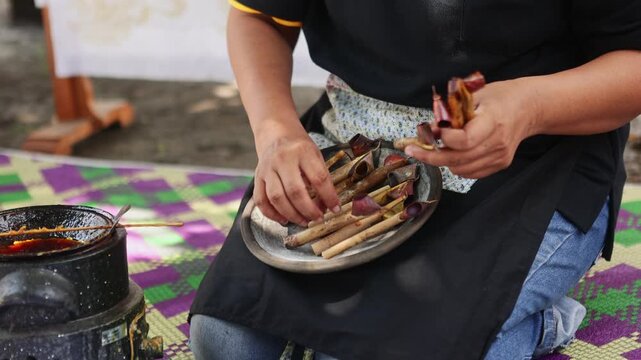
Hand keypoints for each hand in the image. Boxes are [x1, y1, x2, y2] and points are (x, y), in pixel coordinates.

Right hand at [253, 126, 339, 225]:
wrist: (275, 133)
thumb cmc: (299, 147)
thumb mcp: (315, 154)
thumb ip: (320, 177)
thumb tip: (326, 205)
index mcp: (303, 151)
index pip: (318, 178)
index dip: (328, 197)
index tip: (335, 208)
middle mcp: (283, 159)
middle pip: (295, 191)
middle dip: (309, 210)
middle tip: (318, 219)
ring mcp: (267, 168)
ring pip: (277, 198)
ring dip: (291, 215)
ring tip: (303, 221)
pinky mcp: (257, 177)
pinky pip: (261, 200)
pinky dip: (272, 214)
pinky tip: (284, 219)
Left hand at [405, 78, 538, 178]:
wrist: (529, 108)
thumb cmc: (501, 97)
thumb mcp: (475, 95)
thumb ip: (452, 112)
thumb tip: (430, 127)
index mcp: (493, 120)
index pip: (464, 140)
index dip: (445, 138)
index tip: (432, 131)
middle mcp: (498, 142)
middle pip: (458, 159)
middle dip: (431, 156)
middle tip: (413, 149)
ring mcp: (500, 156)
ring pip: (461, 169)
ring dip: (443, 161)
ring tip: (435, 148)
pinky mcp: (500, 164)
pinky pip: (471, 173)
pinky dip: (457, 166)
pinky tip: (453, 153)